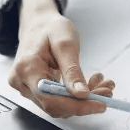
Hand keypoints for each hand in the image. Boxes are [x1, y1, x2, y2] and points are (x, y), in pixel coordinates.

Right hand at [8, 0, 115, 117]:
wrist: (39, 23)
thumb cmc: (50, 28)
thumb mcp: (66, 43)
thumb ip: (72, 70)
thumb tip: (81, 94)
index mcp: (27, 69)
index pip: (51, 100)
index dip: (77, 106)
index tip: (100, 104)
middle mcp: (22, 82)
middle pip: (55, 106)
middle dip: (84, 103)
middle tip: (106, 92)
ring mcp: (27, 87)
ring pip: (58, 106)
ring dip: (82, 100)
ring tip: (101, 85)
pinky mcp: (35, 90)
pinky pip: (57, 100)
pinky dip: (76, 96)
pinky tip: (90, 85)